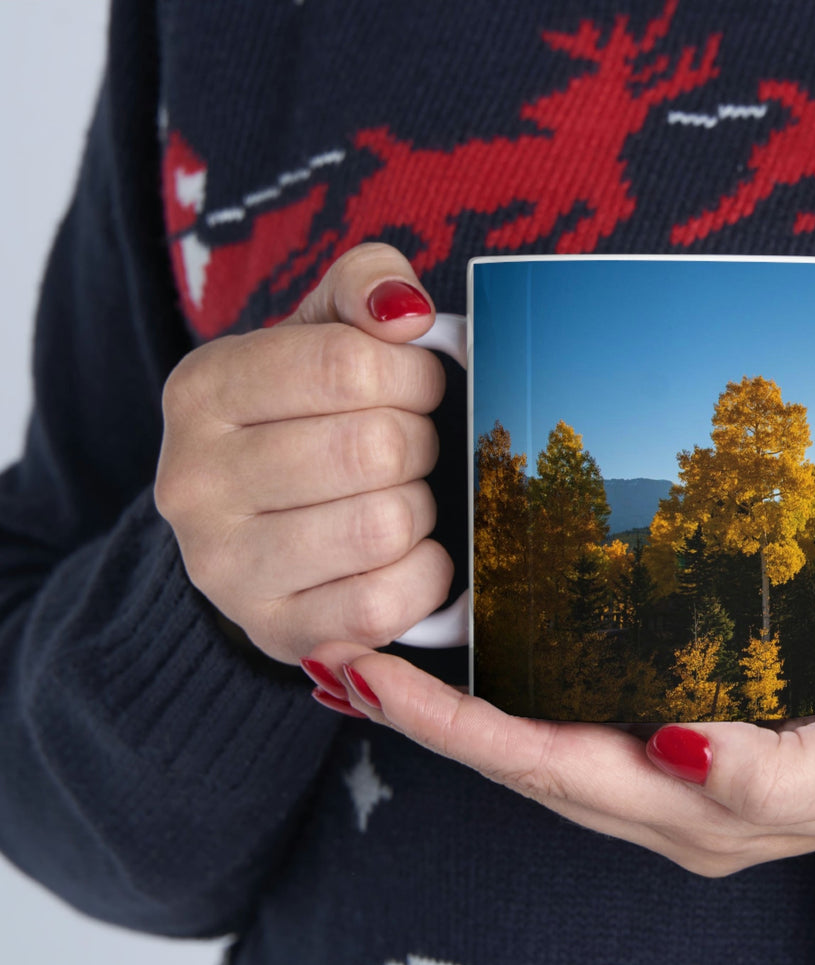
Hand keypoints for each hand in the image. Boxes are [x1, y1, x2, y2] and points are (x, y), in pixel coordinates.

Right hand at [155, 243, 451, 663]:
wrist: (257, 528)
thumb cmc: (305, 419)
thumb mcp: (321, 333)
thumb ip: (364, 287)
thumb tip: (406, 312)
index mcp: (203, 390)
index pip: (348, 365)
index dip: (414, 375)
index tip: (419, 387)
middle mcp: (195, 482)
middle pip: (374, 448)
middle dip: (420, 443)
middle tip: (411, 448)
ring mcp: (226, 568)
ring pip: (383, 526)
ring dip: (420, 509)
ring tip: (401, 498)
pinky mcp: (275, 631)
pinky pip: (383, 605)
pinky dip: (424, 575)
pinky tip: (409, 555)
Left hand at [305, 618, 814, 875]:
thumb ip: (781, 769)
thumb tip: (677, 753)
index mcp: (706, 807)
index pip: (552, 766)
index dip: (456, 728)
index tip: (373, 677)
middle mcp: (673, 793)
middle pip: (523, 758)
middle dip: (428, 717)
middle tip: (341, 657)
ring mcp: (678, 763)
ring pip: (540, 741)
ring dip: (456, 707)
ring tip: (380, 659)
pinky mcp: (693, 724)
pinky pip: (580, 714)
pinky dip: (514, 693)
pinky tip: (485, 658)